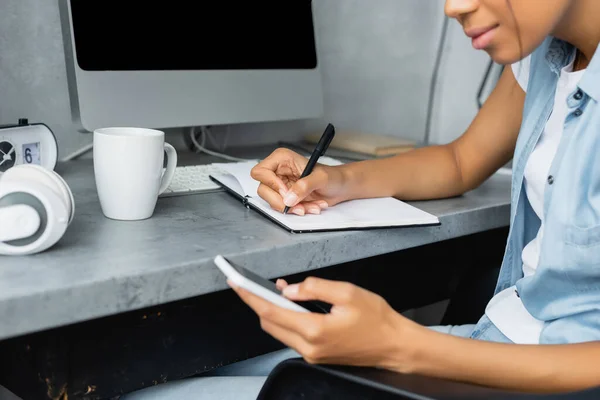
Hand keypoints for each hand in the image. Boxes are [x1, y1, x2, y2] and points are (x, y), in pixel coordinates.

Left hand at [229, 277, 415, 370]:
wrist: (394, 346)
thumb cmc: (376, 318)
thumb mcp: (347, 292)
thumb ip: (313, 288)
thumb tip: (287, 289)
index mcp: (315, 330)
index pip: (271, 311)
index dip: (250, 295)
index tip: (235, 283)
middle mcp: (309, 347)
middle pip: (270, 323)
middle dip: (257, 302)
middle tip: (250, 282)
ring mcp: (311, 355)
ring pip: (279, 330)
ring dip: (272, 310)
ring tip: (272, 290)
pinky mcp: (316, 355)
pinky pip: (292, 336)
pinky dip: (286, 319)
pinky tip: (290, 304)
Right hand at [250, 148, 348, 215]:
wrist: (341, 187)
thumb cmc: (333, 176)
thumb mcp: (321, 178)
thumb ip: (304, 186)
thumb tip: (289, 198)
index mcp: (282, 159)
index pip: (261, 171)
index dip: (271, 184)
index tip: (286, 191)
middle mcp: (278, 172)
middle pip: (263, 189)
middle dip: (281, 201)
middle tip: (297, 205)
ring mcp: (281, 186)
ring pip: (272, 201)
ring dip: (291, 208)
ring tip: (309, 206)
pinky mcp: (286, 197)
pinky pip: (283, 208)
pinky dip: (296, 211)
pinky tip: (310, 206)